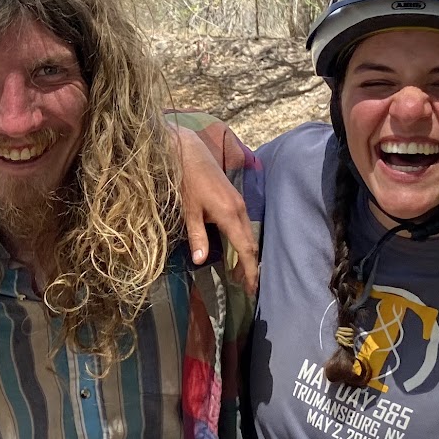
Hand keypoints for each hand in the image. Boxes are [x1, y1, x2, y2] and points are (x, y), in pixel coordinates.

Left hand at [170, 122, 260, 294]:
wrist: (189, 151)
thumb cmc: (186, 180)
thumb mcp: (188, 210)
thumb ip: (196, 235)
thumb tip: (200, 261)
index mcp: (229, 214)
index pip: (245, 248)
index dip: (250, 270)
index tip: (252, 288)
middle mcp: (239, 209)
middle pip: (250, 243)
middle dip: (250, 266)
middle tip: (246, 287)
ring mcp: (239, 203)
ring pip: (248, 234)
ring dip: (246, 255)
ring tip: (239, 274)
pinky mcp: (234, 199)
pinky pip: (244, 225)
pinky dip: (242, 242)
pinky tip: (234, 250)